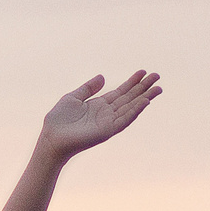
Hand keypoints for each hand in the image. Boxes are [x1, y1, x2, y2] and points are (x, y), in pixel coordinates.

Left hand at [38, 70, 161, 159]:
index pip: (120, 92)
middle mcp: (107, 113)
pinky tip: (145, 102)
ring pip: (131, 108)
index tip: (143, 72)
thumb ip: (88, 88)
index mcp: (99, 105)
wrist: (51, 139)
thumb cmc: (59, 121)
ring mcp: (108, 122)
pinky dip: (135, 111)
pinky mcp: (107, 131)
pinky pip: (124, 120)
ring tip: (158, 88)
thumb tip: (103, 77)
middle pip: (129, 98)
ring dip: (145, 98)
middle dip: (143, 87)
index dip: (132, 82)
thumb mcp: (73, 97)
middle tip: (157, 76)